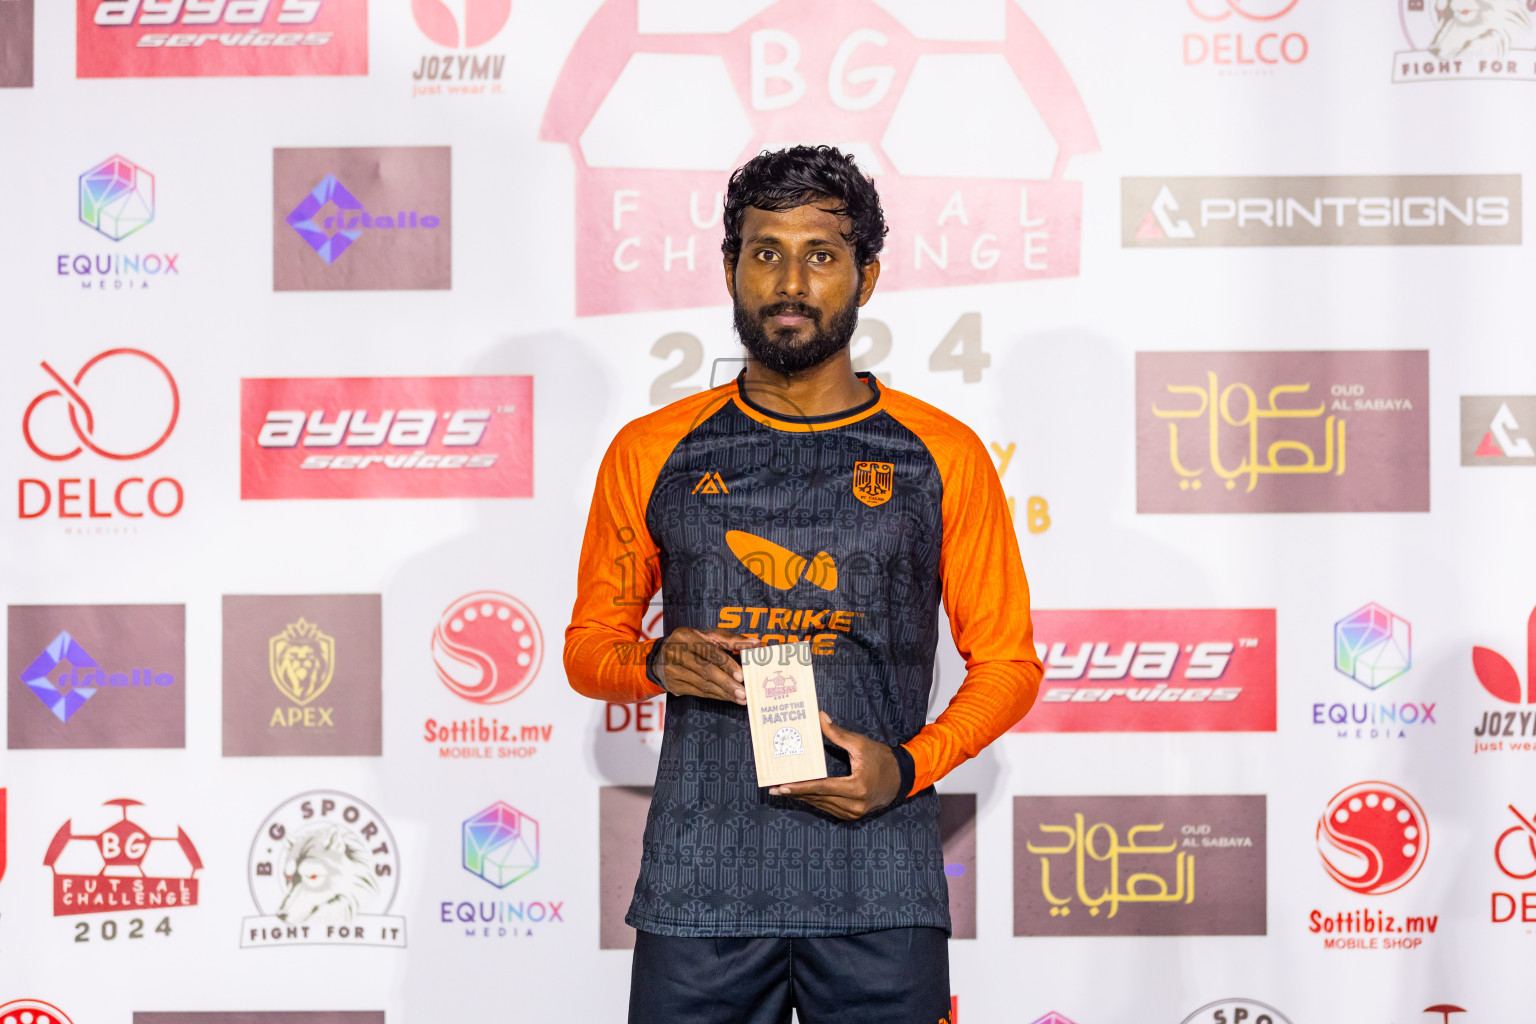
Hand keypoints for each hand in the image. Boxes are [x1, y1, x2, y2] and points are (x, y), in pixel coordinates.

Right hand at [655, 627, 758, 704]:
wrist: (661, 656)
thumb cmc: (692, 643)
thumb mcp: (708, 636)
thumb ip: (731, 639)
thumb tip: (756, 642)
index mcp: (685, 636)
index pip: (710, 652)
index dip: (727, 664)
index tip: (742, 676)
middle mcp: (675, 653)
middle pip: (705, 670)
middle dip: (727, 683)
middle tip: (744, 693)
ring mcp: (672, 671)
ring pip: (702, 684)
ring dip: (724, 693)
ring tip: (740, 698)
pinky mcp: (673, 685)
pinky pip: (698, 693)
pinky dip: (715, 696)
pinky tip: (728, 697)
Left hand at [768, 713, 900, 819]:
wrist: (901, 778)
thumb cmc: (882, 759)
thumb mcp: (861, 744)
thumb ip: (838, 733)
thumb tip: (819, 718)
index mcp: (857, 787)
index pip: (823, 787)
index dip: (801, 787)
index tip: (782, 786)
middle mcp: (855, 804)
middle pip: (819, 798)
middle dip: (796, 793)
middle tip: (775, 789)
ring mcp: (854, 813)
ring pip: (822, 805)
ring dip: (803, 798)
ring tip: (784, 791)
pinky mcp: (853, 815)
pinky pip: (829, 808)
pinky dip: (816, 801)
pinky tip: (802, 795)